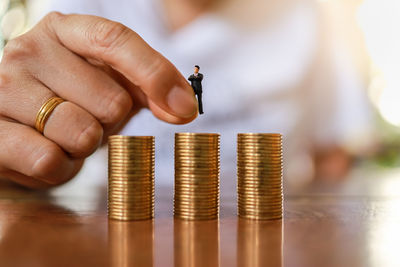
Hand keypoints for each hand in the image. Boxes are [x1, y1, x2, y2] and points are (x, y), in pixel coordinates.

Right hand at [0, 12, 197, 187]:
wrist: (19, 126)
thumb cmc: (71, 100)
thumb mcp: (111, 83)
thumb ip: (150, 87)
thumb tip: (184, 107)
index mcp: (65, 31)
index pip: (115, 40)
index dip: (155, 73)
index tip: (185, 107)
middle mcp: (29, 50)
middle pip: (111, 101)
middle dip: (109, 123)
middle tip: (88, 118)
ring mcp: (3, 87)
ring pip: (83, 133)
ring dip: (85, 147)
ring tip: (66, 136)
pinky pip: (49, 160)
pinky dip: (61, 168)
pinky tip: (49, 153)